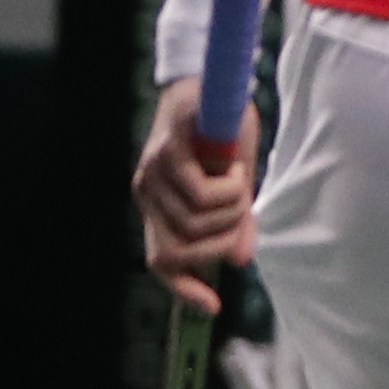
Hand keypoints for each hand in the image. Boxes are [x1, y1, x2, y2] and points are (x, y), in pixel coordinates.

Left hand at [132, 77, 261, 314]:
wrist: (212, 82)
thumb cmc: (222, 133)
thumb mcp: (233, 184)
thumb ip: (233, 221)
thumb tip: (240, 260)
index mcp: (158, 207)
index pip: (161, 261)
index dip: (184, 289)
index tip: (214, 305)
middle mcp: (147, 196)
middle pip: (179, 251)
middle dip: (219, 243)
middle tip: (242, 214)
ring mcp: (151, 177)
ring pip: (194, 225)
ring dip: (229, 210)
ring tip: (238, 182)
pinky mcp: (165, 156)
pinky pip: (200, 197)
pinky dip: (227, 190)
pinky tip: (234, 168)